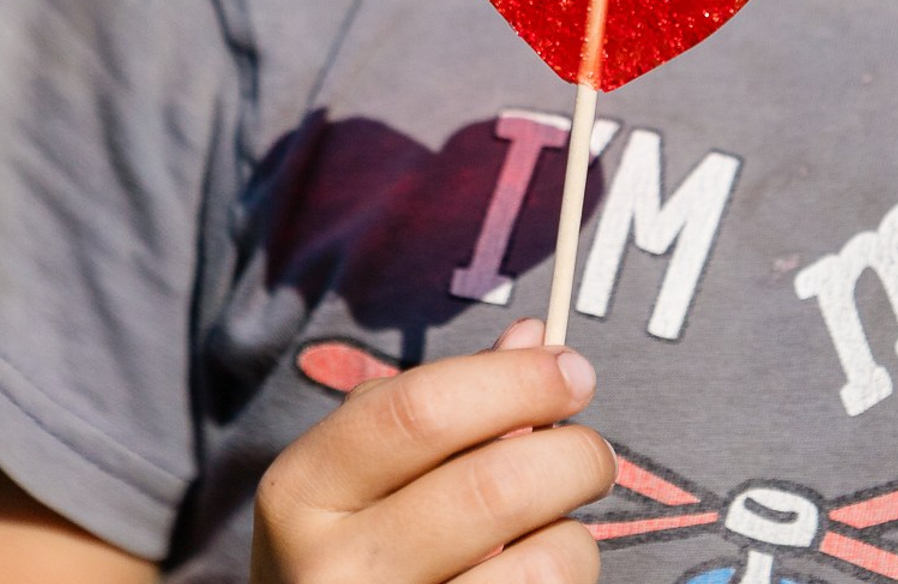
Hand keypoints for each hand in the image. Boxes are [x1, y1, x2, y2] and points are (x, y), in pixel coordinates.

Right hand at [251, 320, 614, 583]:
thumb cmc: (362, 539)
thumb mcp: (374, 467)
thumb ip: (448, 403)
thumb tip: (533, 338)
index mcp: (303, 489)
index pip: (422, 408)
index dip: (514, 380)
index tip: (573, 371)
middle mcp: (328, 569)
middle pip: (493, 487)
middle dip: (573, 454)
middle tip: (594, 452)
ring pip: (537, 563)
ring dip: (573, 532)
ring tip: (556, 526)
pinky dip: (563, 575)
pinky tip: (534, 568)